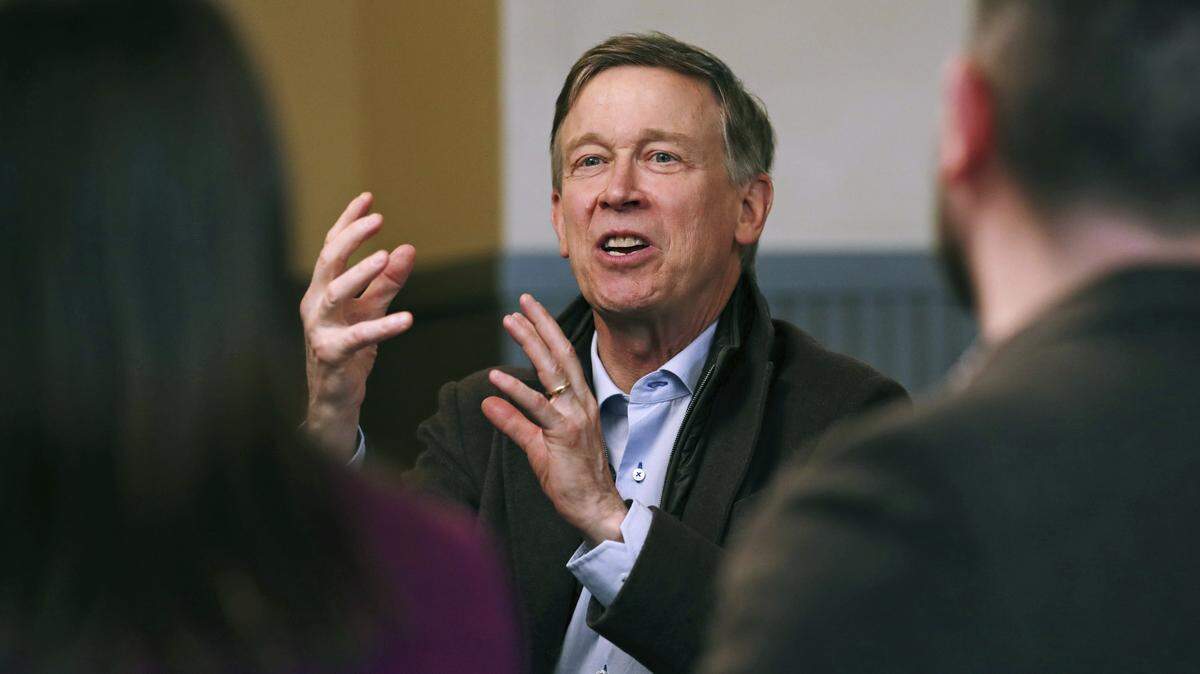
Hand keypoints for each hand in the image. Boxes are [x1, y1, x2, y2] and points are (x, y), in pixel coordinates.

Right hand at [299, 192, 414, 458]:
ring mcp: (321, 328)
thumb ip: (388, 282)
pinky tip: (407, 319)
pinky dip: (383, 327)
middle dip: (351, 236)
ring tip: (384, 256)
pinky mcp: (333, 353)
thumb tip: (407, 248)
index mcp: (323, 288)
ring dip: (359, 273)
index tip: (368, 198)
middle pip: (328, 260)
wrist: (334, 396)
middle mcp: (316, 303)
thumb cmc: (350, 349)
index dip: (348, 222)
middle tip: (377, 219)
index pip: (332, 246)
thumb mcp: (372, 309)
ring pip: (335, 293)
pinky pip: (358, 337)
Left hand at [481, 294, 627, 545]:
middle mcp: (580, 404)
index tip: (529, 311)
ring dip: (530, 344)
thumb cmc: (571, 479)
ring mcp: (574, 418)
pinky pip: (538, 408)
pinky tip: (497, 377)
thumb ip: (514, 421)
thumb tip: (488, 402)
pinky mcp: (564, 436)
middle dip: (542, 325)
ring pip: (552, 372)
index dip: (547, 333)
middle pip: (561, 354)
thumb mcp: (537, 445)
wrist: (595, 508)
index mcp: (578, 402)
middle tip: (523, 301)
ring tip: (509, 321)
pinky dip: (517, 390)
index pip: (563, 358)